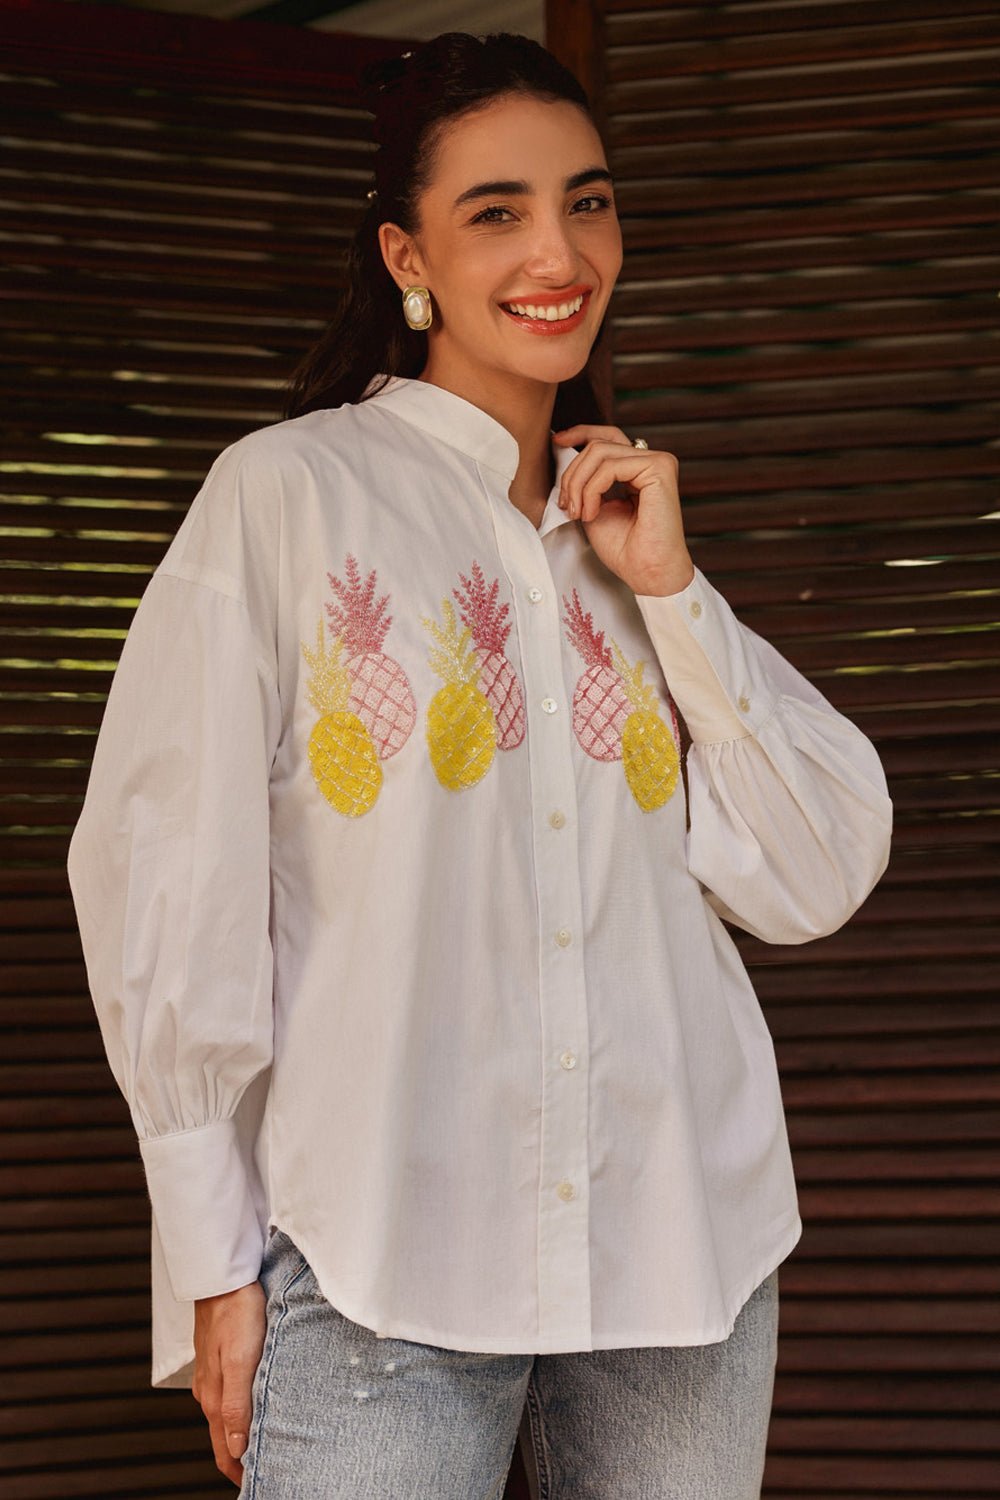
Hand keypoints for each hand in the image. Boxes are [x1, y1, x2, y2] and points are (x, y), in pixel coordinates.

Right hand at [193, 1280, 265, 1486]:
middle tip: (267, 1476)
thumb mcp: (241, 1360)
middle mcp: (209, 1392)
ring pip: (226, 1417)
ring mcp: (212, 1376)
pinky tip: (255, 1408)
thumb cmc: (236, 1312)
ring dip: (241, 1436)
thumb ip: (236, 1405)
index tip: (260, 1488)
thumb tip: (237, 1449)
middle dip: (241, 1461)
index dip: (240, 1475)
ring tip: (265, 1450)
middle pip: (224, 1439)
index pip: (225, 1453)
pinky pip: (228, 1396)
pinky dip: (240, 1412)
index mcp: (214, 1399)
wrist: (223, 1277)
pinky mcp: (219, 1359)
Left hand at [552, 425, 694, 597]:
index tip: (557, 442)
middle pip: (598, 445)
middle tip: (567, 505)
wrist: (647, 573)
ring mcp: (658, 462)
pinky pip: (610, 467)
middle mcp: (651, 461)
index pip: (607, 438)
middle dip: (572, 474)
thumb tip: (561, 449)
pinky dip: (592, 490)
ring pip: (600, 451)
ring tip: (578, 512)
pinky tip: (592, 514)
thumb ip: (584, 480)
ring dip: (579, 484)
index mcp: (638, 469)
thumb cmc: (625, 549)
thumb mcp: (593, 505)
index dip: (580, 434)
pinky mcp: (659, 468)